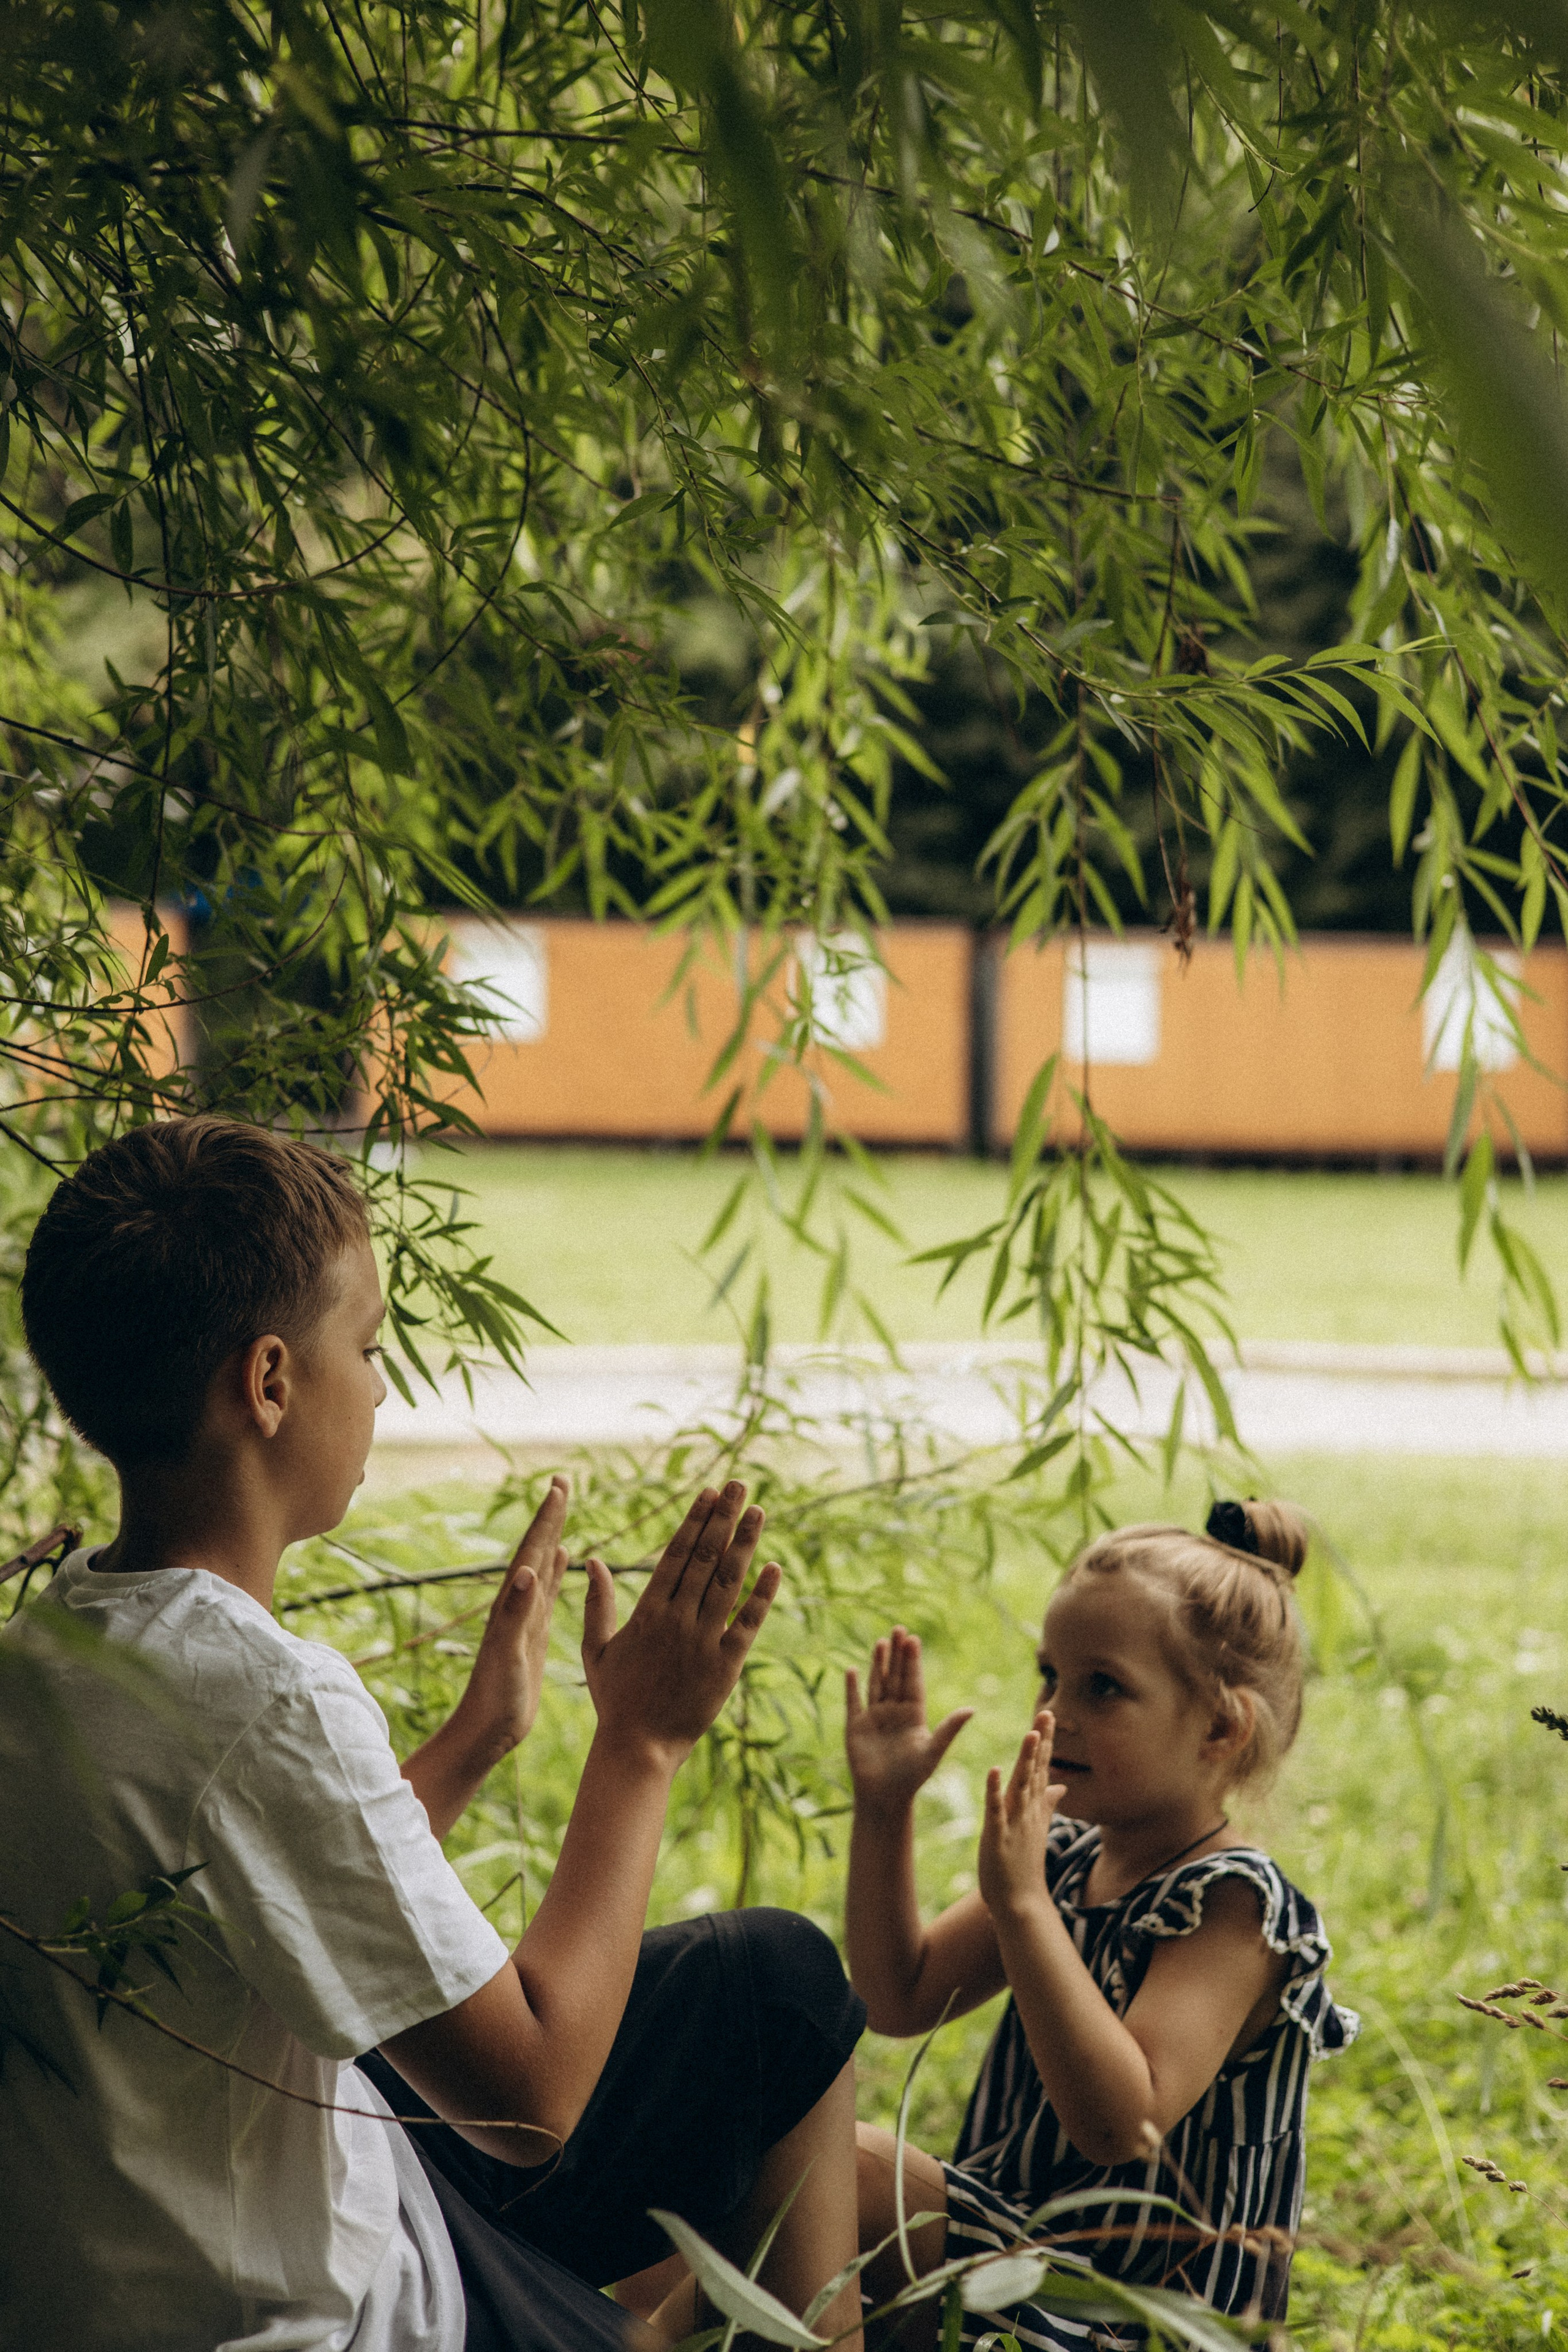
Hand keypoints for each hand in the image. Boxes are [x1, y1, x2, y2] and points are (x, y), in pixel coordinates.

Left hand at [452, 1474, 570, 1760]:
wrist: (486, 1731)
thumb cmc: (495, 1698)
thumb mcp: (508, 1655)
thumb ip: (516, 1614)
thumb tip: (529, 1572)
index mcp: (512, 1605)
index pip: (532, 1552)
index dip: (546, 1519)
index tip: (558, 1485)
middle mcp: (517, 1605)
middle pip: (536, 1550)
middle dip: (550, 1516)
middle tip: (561, 1481)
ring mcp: (526, 1618)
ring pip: (543, 1566)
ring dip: (552, 1536)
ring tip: (561, 1509)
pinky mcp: (533, 1634)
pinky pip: (549, 1593)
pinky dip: (557, 1571)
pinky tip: (563, 1558)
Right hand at [579, 1482, 779, 1764]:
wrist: (638, 1747)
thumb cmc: (616, 1699)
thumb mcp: (596, 1650)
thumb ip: (597, 1604)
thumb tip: (593, 1562)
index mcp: (647, 1612)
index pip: (676, 1555)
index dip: (695, 1521)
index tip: (710, 1492)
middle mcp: (677, 1620)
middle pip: (704, 1558)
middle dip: (724, 1518)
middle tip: (740, 1485)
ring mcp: (703, 1641)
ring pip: (728, 1583)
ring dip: (745, 1544)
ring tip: (759, 1511)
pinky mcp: (726, 1666)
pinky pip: (747, 1624)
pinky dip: (762, 1596)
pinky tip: (774, 1568)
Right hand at [845, 1626, 972, 1816]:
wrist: (885, 1798)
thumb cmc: (912, 1778)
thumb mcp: (932, 1751)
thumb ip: (949, 1729)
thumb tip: (972, 1709)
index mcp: (913, 1715)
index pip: (913, 1681)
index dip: (913, 1661)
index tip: (914, 1639)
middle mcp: (894, 1711)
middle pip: (895, 1677)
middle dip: (897, 1654)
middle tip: (900, 1629)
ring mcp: (874, 1717)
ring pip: (877, 1684)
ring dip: (878, 1664)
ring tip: (881, 1641)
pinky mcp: (855, 1726)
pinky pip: (854, 1702)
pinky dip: (852, 1687)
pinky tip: (852, 1670)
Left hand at [977, 1709, 1065, 1923]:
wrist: (1021, 1902)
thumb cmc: (1025, 1866)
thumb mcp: (1038, 1829)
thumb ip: (1048, 1805)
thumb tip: (1060, 1785)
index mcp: (1034, 1809)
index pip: (1041, 1769)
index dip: (1044, 1742)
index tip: (1047, 1715)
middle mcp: (1028, 1812)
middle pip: (1036, 1771)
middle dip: (1041, 1742)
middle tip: (1047, 1712)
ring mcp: (1015, 1824)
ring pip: (1021, 1786)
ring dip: (1026, 1760)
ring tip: (1030, 1734)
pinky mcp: (998, 1837)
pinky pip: (997, 1810)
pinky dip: (995, 1791)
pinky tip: (995, 1770)